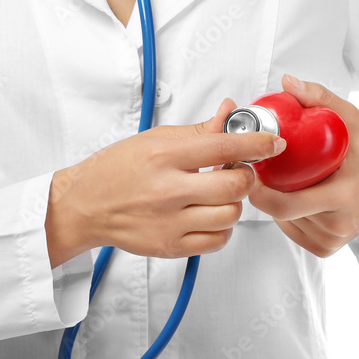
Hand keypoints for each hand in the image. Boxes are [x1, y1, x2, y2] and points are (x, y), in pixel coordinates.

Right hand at [46, 98, 285, 264]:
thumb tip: (229, 111)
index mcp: (164, 156)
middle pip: (235, 186)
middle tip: (238, 171)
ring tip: (218, 194)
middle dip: (246, 176)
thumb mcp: (154, 139)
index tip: (274, 143)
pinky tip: (208, 216)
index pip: (224, 148)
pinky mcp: (171, 246)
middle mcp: (168, 190)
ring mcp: (170, 222)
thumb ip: (198, 130)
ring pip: (230, 215)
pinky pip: (217, 241)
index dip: (257, 143)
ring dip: (233, 203)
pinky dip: (222, 228)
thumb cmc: (116, 169)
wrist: (84, 206)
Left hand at [246, 74, 358, 257]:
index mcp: (343, 197)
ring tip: (281, 180)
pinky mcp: (327, 248)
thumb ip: (321, 99)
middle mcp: (337, 224)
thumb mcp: (353, 121)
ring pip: (284, 223)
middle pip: (281, 213)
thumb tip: (287, 82)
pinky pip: (293, 232)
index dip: (260, 191)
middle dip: (263, 193)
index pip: (286, 205)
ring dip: (275, 203)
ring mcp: (332, 239)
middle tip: (257, 171)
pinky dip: (287, 216)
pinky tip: (295, 197)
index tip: (252, 169)